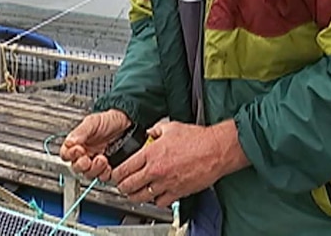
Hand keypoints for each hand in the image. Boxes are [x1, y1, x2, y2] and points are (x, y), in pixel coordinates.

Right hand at [59, 109, 131, 181]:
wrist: (128, 123)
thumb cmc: (109, 121)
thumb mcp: (93, 122)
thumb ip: (80, 132)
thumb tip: (69, 142)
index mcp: (78, 143)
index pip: (66, 154)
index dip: (70, 155)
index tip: (78, 149)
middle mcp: (86, 154)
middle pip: (76, 167)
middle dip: (81, 165)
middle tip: (87, 159)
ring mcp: (96, 163)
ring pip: (88, 174)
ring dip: (94, 169)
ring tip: (101, 159)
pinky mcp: (108, 169)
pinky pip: (102, 178)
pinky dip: (104, 174)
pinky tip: (108, 166)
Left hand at [112, 120, 248, 207]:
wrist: (216, 150)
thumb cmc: (197, 139)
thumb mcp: (170, 127)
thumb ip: (155, 130)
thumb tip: (149, 132)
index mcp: (151, 153)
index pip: (124, 168)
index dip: (116, 174)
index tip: (115, 174)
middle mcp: (156, 170)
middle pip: (129, 185)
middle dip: (122, 187)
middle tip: (121, 185)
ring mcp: (166, 183)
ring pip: (142, 197)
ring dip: (135, 196)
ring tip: (134, 193)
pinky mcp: (177, 192)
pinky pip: (160, 202)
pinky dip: (155, 200)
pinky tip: (155, 195)